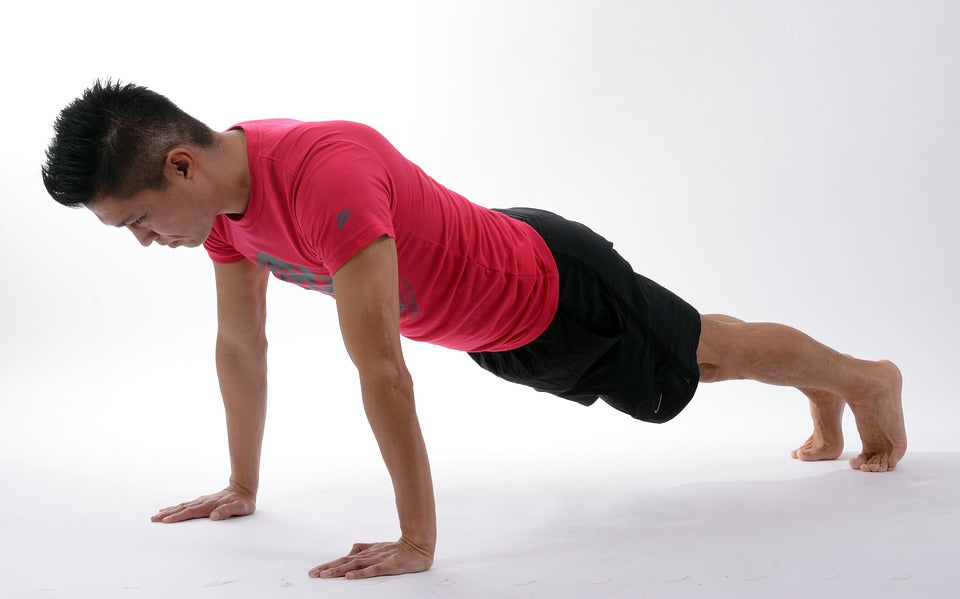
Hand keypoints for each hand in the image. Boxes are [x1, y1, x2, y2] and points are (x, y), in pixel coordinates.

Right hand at [150, 482, 255, 522]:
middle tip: (153, 519)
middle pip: (183, 509)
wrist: (244, 488)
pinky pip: (187, 505)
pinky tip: (171, 510)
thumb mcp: (240, 508)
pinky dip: (177, 508)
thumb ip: (227, 511)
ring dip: (170, 511)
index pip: (191, 512)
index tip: (166, 520)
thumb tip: (214, 517)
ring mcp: (202, 501)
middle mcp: (204, 502)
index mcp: (210, 506)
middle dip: (168, 514)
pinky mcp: (203, 502)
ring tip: (157, 515)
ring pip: (183, 506)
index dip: (178, 517)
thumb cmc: (243, 501)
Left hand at [309, 536, 433, 579]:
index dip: (328, 565)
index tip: (314, 572)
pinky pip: (373, 570)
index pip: (343, 559)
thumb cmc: (398, 549)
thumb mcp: (378, 547)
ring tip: (326, 576)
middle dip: (328, 568)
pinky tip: (350, 577)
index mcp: (365, 554)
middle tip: (313, 575)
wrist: (418, 546)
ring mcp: (378, 560)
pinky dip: (361, 573)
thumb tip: (351, 548)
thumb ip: (364, 548)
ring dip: (339, 571)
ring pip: (355, 566)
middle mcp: (368, 556)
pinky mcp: (388, 565)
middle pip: (344, 562)